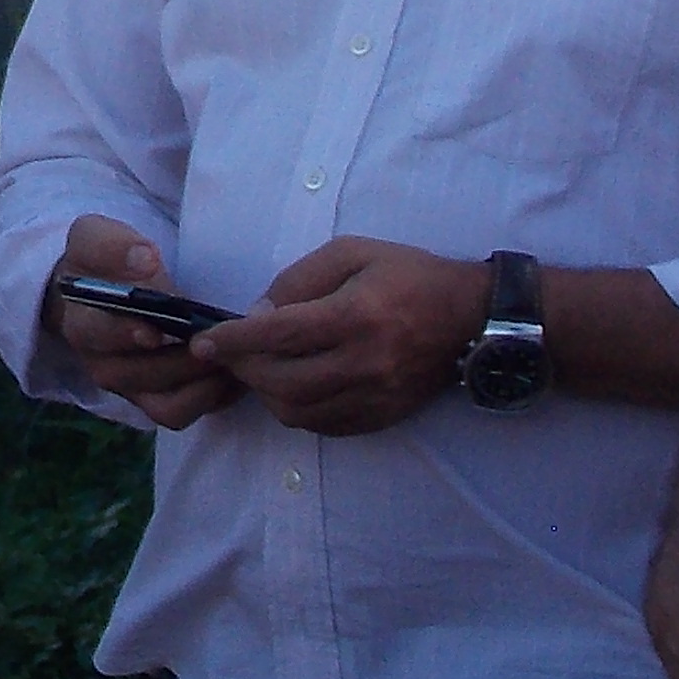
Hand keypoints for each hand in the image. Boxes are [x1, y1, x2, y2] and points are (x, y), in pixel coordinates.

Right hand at [48, 217, 243, 428]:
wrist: (108, 291)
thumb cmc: (104, 263)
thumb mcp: (95, 238)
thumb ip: (113, 245)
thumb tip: (144, 259)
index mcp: (81, 322)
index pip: (98, 334)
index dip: (125, 334)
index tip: (153, 330)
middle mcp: (102, 364)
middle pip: (138, 377)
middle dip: (179, 361)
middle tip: (214, 341)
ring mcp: (131, 389)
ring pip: (165, 405)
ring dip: (202, 382)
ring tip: (231, 354)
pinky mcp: (157, 402)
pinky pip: (185, 413)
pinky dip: (213, 397)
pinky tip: (235, 370)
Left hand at [190, 237, 489, 436]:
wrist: (473, 317)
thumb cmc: (410, 275)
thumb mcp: (352, 253)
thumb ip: (300, 279)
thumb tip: (258, 313)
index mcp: (356, 314)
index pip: (280, 334)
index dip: (234, 340)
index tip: (204, 342)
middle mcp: (365, 361)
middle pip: (283, 381)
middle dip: (244, 369)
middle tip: (230, 355)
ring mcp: (376, 395)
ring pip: (298, 411)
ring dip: (266, 393)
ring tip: (260, 369)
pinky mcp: (383, 416)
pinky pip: (324, 426)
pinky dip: (297, 410)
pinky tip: (292, 387)